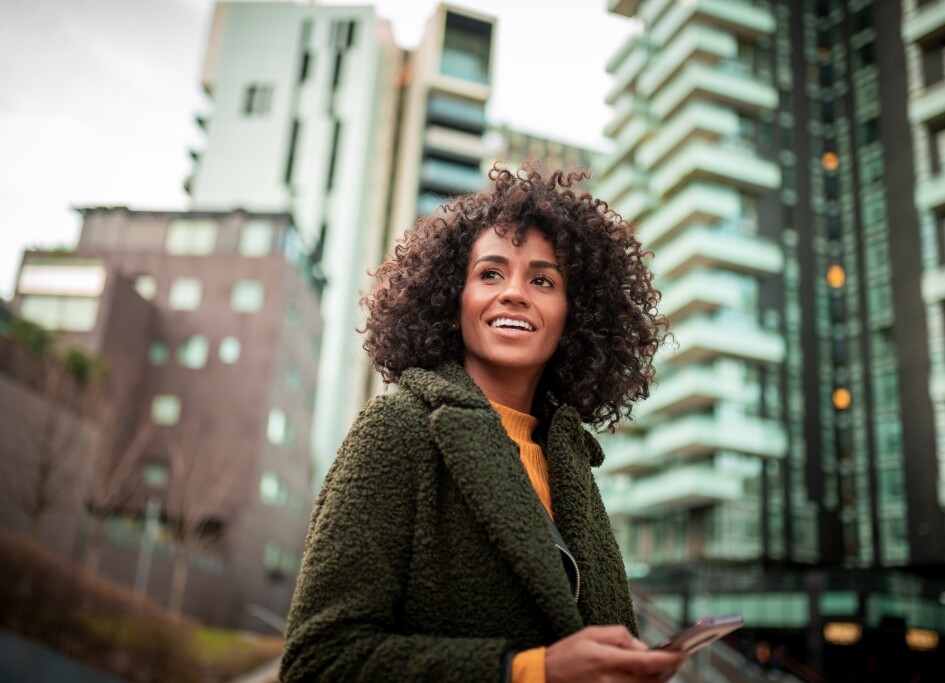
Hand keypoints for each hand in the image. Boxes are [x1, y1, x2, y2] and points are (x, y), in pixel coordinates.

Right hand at [545, 625, 688, 682]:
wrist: (545, 678)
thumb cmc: (566, 654)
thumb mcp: (590, 633)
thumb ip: (619, 635)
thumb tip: (641, 645)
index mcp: (607, 660)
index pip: (648, 662)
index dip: (670, 659)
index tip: (683, 652)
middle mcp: (612, 681)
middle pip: (653, 680)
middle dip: (668, 670)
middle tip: (677, 659)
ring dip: (659, 679)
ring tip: (664, 667)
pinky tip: (647, 677)